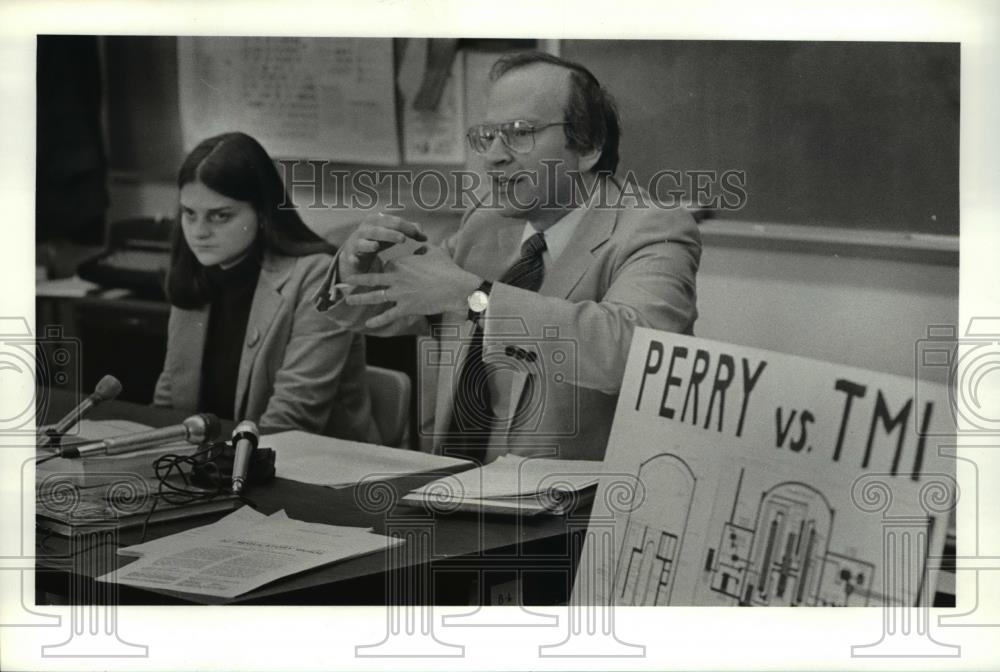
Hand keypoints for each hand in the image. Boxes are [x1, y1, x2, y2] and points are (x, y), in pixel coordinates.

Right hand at [337, 213, 426, 280]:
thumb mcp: (393, 234)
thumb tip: (424, 236)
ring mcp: (356, 242)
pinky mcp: (351, 255)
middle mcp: (365, 229)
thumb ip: (409, 232)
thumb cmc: (379, 240)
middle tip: (403, 239)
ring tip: (377, 247)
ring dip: (370, 244)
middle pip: (378, 229)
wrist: (356, 252)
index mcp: (377, 220)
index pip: (394, 221)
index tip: (420, 236)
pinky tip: (355, 260)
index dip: (407, 228)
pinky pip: (351, 257)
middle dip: (390, 233)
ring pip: (363, 242)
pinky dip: (353, 258)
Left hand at [345, 246, 480, 328]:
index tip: (380, 274)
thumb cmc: (447, 269)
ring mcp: (399, 294)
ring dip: (360, 298)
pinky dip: (378, 320)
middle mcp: (396, 278)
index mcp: (401, 264)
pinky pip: (388, 315)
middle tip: (346, 280)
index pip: (386, 267)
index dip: (384, 271)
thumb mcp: (434, 252)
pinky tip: (368, 324)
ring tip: (348, 300)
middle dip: (357, 280)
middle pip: (372, 279)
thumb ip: (423, 248)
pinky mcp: (406, 308)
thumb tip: (420, 245)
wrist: (455, 287)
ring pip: (375, 297)